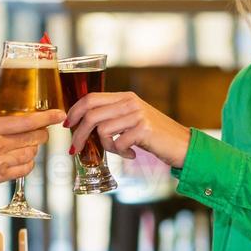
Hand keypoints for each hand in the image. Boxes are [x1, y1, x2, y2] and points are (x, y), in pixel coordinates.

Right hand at [0, 106, 64, 202]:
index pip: (27, 121)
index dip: (47, 118)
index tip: (59, 114)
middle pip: (34, 137)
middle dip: (41, 133)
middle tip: (38, 130)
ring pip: (32, 153)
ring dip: (33, 148)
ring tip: (24, 144)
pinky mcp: (0, 177)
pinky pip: (26, 169)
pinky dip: (27, 163)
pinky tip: (18, 158)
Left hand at [64, 92, 190, 167]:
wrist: (182, 144)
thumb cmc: (155, 136)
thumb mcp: (133, 120)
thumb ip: (113, 117)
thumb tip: (83, 127)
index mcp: (125, 96)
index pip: (91, 98)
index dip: (75, 111)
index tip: (68, 125)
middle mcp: (130, 102)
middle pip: (92, 115)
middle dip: (79, 135)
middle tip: (75, 150)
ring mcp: (138, 114)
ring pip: (103, 131)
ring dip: (107, 147)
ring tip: (120, 151)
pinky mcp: (144, 129)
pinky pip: (118, 143)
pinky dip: (121, 153)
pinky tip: (132, 154)